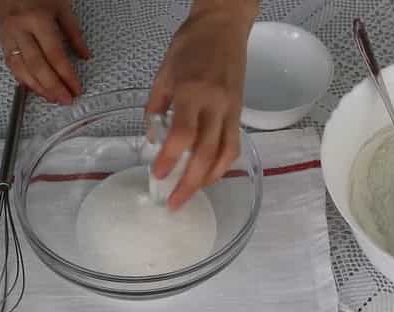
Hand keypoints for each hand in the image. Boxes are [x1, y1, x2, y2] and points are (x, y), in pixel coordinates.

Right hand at [0, 0, 90, 103]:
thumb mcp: (62, 7)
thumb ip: (74, 33)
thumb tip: (84, 56)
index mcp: (38, 19)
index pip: (55, 55)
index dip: (67, 75)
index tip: (76, 88)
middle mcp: (20, 29)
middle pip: (37, 65)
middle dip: (52, 86)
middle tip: (65, 99)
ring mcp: (8, 35)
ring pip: (21, 68)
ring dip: (37, 87)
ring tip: (51, 98)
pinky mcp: (2, 39)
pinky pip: (11, 64)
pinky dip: (23, 78)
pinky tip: (33, 88)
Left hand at [146, 2, 256, 209]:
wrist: (223, 26)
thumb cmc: (190, 45)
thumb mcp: (163, 73)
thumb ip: (156, 107)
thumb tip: (154, 139)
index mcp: (191, 92)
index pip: (182, 135)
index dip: (171, 159)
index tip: (158, 175)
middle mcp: (215, 104)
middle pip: (206, 154)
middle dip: (189, 183)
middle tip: (174, 202)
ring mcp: (231, 110)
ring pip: (225, 154)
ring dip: (209, 180)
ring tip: (191, 194)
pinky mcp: (239, 112)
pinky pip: (233, 145)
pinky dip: (222, 165)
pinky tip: (209, 175)